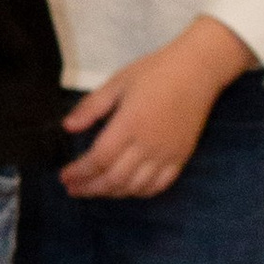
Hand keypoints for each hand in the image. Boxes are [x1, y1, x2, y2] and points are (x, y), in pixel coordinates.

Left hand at [57, 21, 251, 198]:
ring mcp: (167, 153)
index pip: (99, 159)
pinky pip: (159, 185)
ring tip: (95, 189)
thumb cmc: (155, 72)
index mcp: (129, 124)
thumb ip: (91, 107)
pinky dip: (139, 192)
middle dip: (90, 188)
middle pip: (114, 179)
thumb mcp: (117, 83)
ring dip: (112, 193)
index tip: (64, 176)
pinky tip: (126, 189)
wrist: (198, 70)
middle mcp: (148, 144)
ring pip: (135, 187)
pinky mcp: (181, 157)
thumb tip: (68, 127)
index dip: (79, 172)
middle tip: (73, 189)